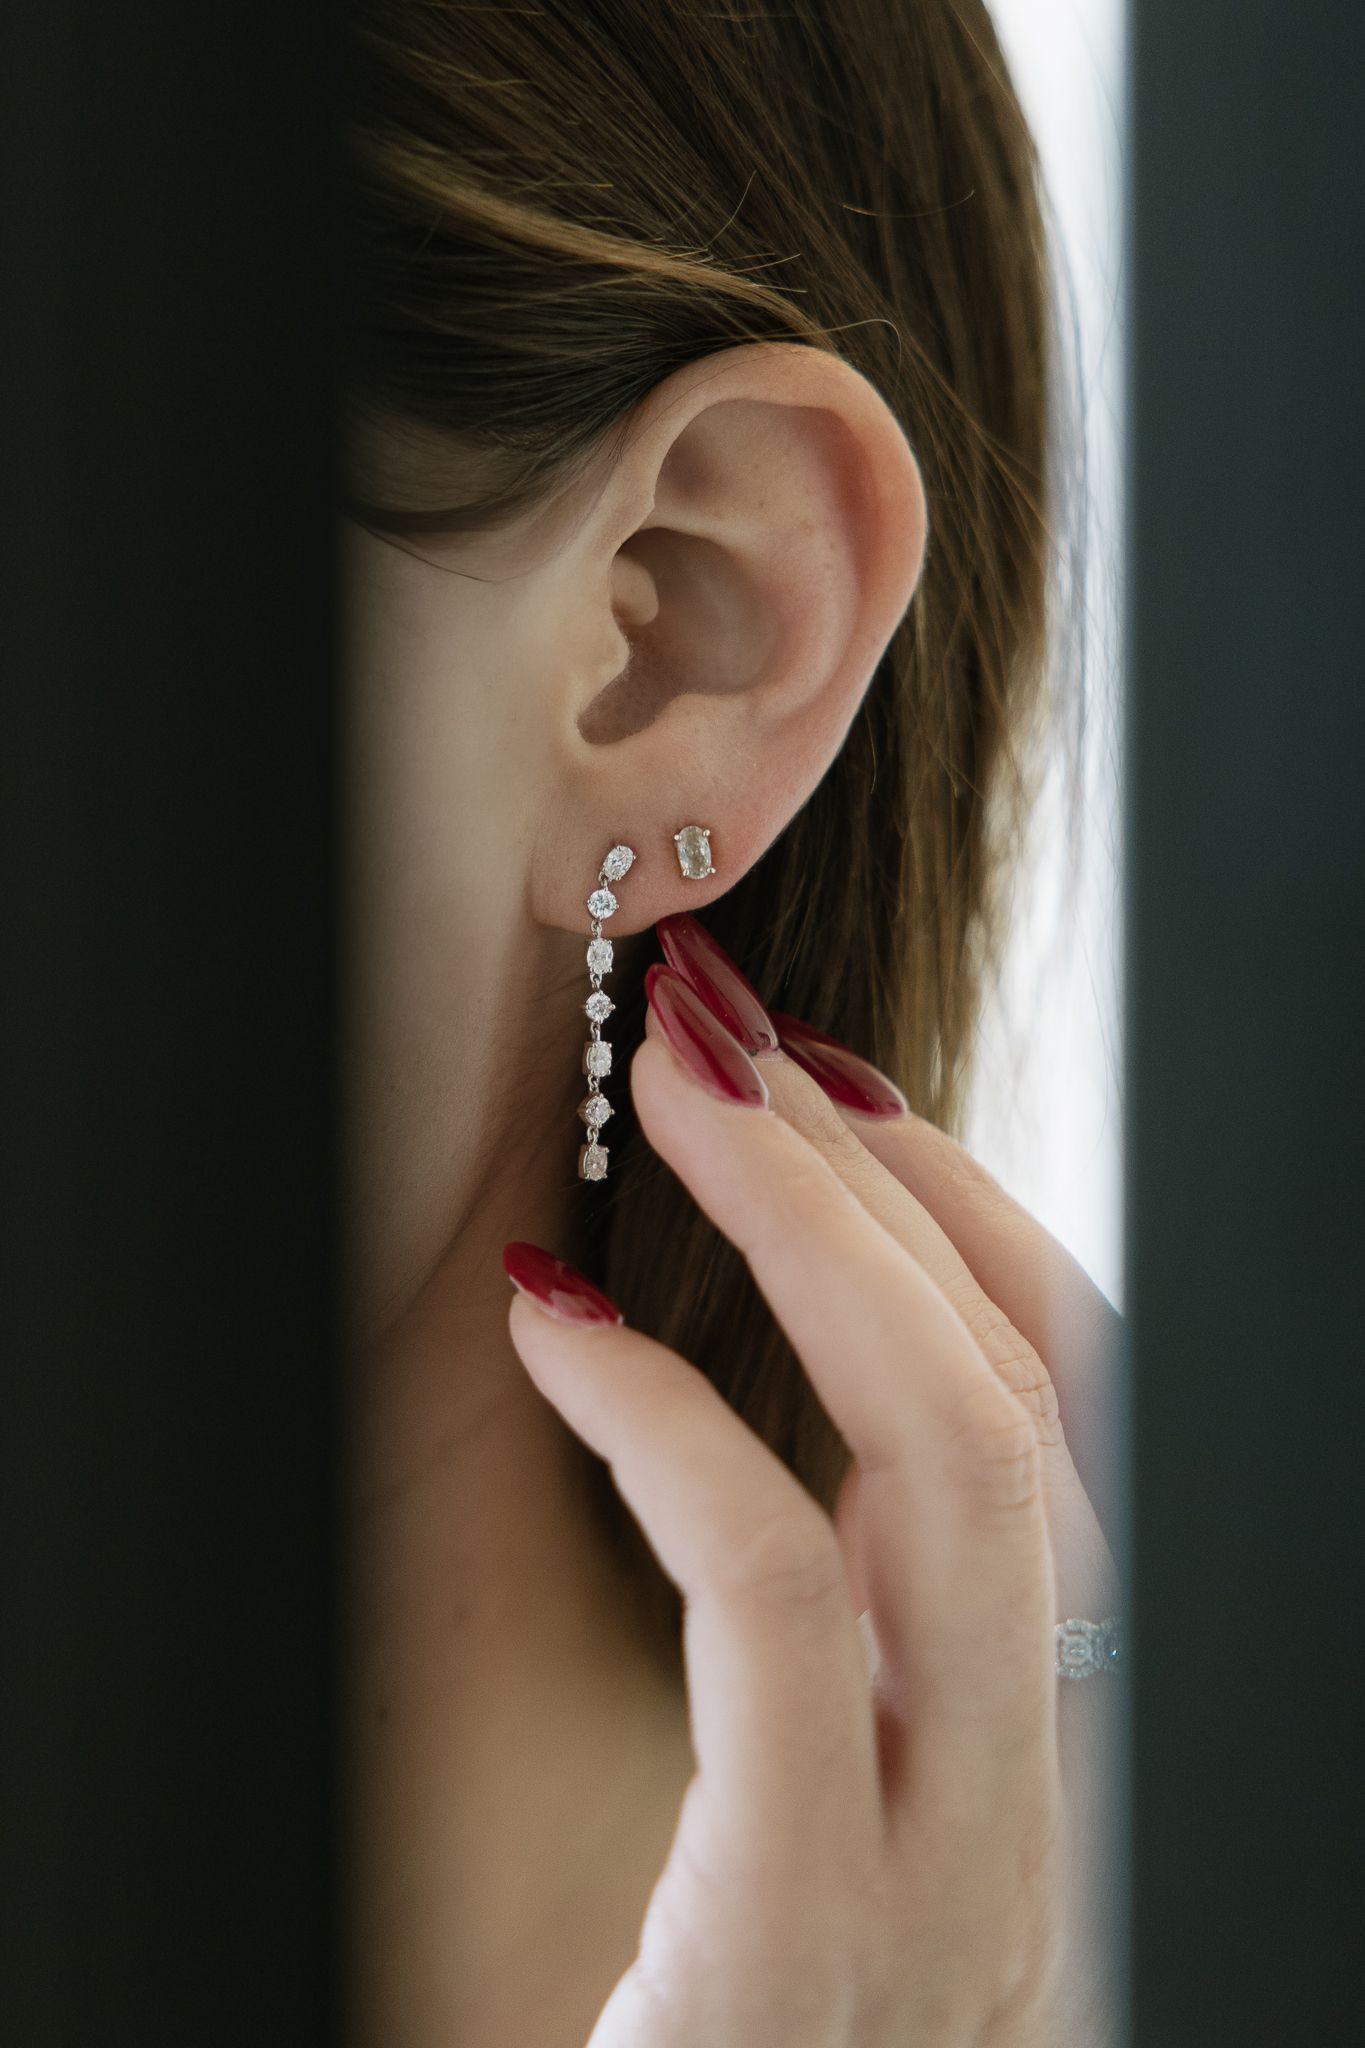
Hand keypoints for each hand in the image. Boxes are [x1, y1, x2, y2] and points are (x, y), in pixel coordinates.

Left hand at [504, 970, 1122, 2046]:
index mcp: (1008, 1753)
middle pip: (1029, 1409)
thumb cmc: (669, 2034)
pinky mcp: (801, 1931)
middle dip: (884, 1181)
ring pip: (968, 1477)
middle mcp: (1017, 1802)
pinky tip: (558, 1332)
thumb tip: (713, 1366)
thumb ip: (802, 1610)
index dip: (963, 1229)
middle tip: (732, 1032)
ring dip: (821, 1248)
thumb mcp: (773, 1794)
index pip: (1069, 1426)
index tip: (826, 1096)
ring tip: (685, 1105)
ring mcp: (939, 1875)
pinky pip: (787, 1612)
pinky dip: (682, 1429)